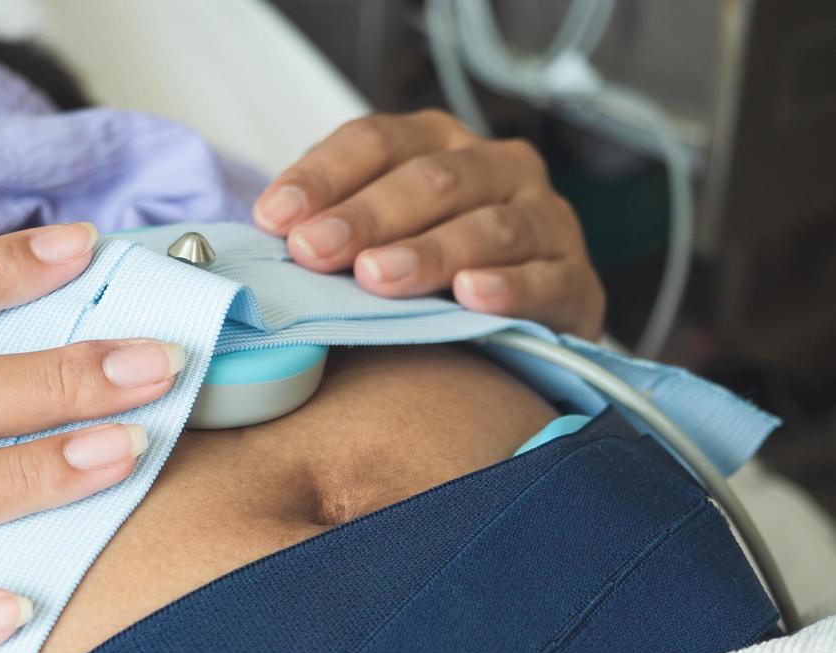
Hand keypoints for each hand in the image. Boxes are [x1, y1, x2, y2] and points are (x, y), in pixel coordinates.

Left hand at [254, 111, 604, 337]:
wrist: (524, 324)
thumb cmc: (430, 277)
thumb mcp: (377, 240)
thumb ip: (330, 231)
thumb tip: (264, 239)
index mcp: (436, 144)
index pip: (374, 142)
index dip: (322, 177)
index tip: (273, 218)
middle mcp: (495, 168)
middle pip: (429, 181)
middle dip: (366, 217)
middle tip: (316, 251)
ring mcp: (542, 219)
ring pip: (486, 226)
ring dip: (428, 252)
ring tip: (379, 277)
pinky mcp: (573, 279)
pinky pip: (544, 278)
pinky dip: (508, 287)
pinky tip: (471, 297)